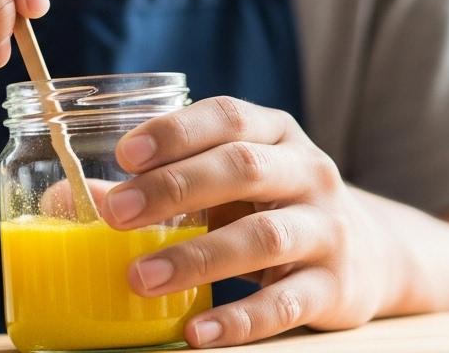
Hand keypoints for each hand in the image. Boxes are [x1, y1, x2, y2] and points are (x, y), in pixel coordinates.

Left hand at [99, 96, 382, 347]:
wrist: (371, 254)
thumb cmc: (273, 207)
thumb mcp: (230, 184)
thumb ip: (166, 184)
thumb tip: (77, 196)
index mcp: (276, 133)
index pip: (228, 116)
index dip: (176, 131)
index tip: (125, 154)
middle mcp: (307, 172)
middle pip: (243, 168)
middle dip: (175, 188)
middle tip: (116, 213)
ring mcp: (327, 229)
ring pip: (264, 237)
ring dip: (197, 258)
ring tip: (141, 277)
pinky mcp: (335, 286)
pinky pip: (285, 305)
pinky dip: (239, 320)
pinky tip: (197, 332)